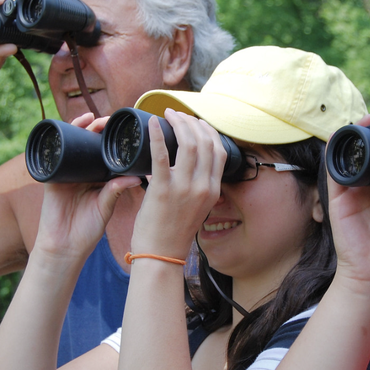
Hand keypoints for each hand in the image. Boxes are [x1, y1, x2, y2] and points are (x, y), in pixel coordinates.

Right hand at [33, 114, 140, 261]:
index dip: (115, 142)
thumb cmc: (86, 231)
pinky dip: (60, 138)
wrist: (64, 247)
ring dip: (81, 128)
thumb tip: (137, 177)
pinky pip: (54, 153)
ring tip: (91, 119)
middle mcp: (83, 173)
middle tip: (109, 121)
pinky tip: (67, 127)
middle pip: (91, 145)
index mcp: (98, 180)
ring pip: (74, 144)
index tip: (127, 131)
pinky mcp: (52, 176)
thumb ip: (116, 191)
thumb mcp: (105, 208)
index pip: (107, 155)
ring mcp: (67, 173)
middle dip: (99, 130)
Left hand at [129, 108, 226, 258]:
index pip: (218, 151)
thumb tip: (182, 166)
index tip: (196, 121)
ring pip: (188, 144)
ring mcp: (184, 188)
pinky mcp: (163, 190)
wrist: (160, 255)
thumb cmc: (173, 232)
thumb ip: (196, 187)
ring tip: (167, 115)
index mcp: (213, 190)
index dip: (208, 131)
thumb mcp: (196, 208)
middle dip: (192, 122)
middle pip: (204, 143)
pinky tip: (151, 123)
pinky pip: (161, 156)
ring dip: (178, 124)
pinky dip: (156, 135)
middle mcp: (203, 187)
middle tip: (177, 114)